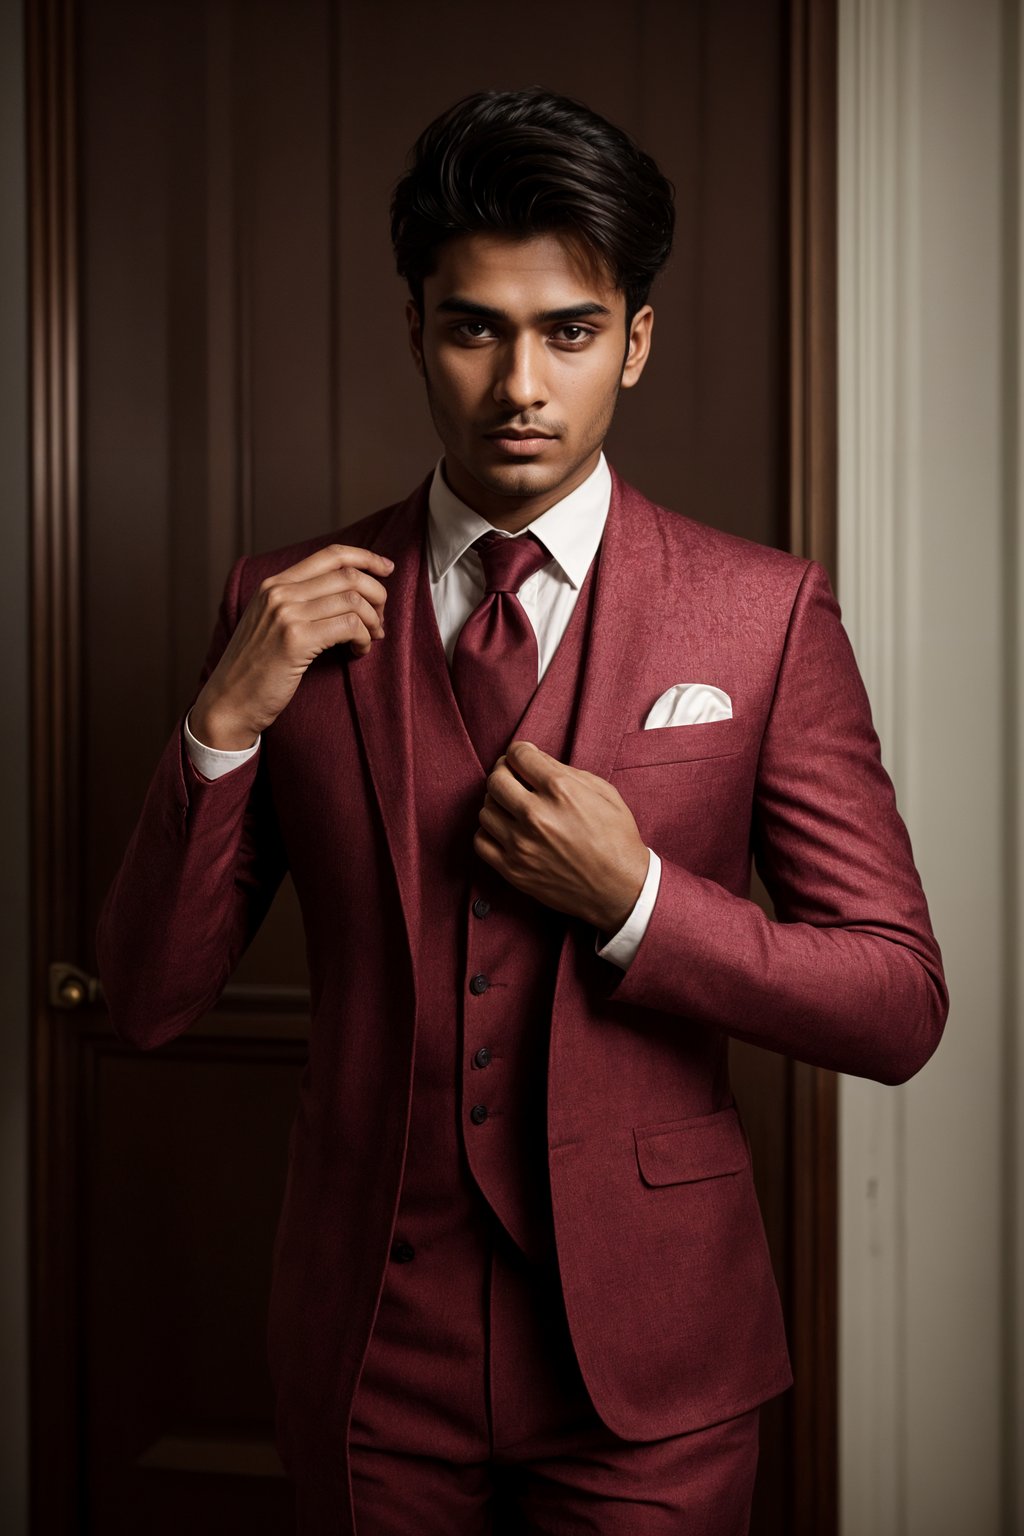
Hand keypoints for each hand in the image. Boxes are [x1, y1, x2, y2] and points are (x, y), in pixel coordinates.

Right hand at [190, 544, 393, 748]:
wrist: (229, 702)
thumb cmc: (256, 670)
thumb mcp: (271, 624)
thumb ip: (300, 604)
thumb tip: (349, 593)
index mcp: (274, 584)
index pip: (330, 555)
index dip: (366, 557)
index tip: (387, 568)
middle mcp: (279, 592)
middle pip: (348, 575)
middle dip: (377, 596)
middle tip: (380, 621)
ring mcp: (286, 613)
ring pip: (353, 599)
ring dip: (373, 621)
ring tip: (370, 639)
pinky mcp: (295, 639)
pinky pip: (349, 626)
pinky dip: (363, 638)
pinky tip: (359, 652)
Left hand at [474, 740, 649, 932]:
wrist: (620, 889)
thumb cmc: (616, 839)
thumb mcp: (603, 792)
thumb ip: (566, 771)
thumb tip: (536, 760)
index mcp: (561, 790)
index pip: (518, 754)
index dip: (520, 752)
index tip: (523, 758)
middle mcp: (536, 814)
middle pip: (496, 779)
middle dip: (504, 773)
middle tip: (515, 779)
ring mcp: (521, 844)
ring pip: (486, 809)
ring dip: (497, 804)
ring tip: (513, 808)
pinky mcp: (513, 869)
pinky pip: (480, 841)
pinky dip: (489, 832)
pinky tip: (506, 831)